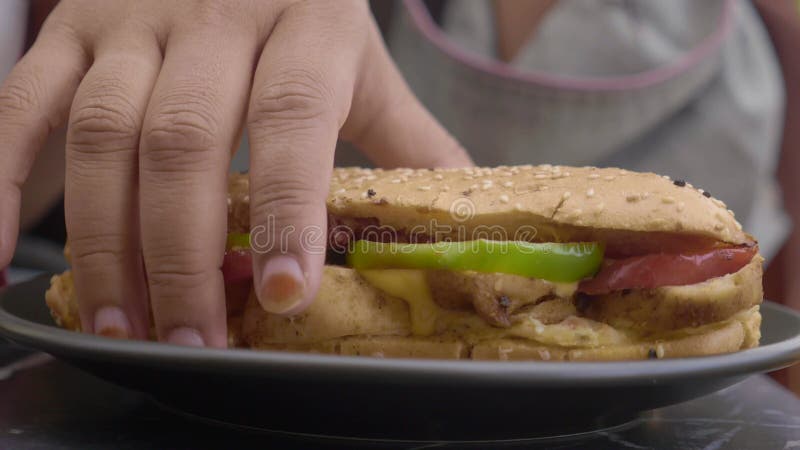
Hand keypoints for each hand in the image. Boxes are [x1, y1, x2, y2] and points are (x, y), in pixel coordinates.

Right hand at [0, 0, 471, 346]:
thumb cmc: (304, 4)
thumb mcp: (361, 60)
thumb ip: (405, 138)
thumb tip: (456, 216)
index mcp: (308, 23)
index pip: (294, 118)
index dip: (286, 208)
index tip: (279, 293)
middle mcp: (216, 15)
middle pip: (185, 141)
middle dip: (182, 253)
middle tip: (193, 339)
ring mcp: (131, 22)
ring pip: (101, 134)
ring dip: (106, 241)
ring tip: (124, 323)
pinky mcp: (69, 26)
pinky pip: (19, 106)